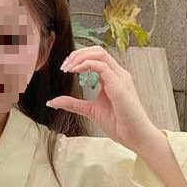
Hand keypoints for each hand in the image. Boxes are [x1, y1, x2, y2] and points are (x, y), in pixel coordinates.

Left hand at [46, 45, 160, 153]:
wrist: (134, 136)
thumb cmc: (119, 123)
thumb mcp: (90, 110)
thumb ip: (73, 104)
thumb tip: (52, 101)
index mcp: (112, 77)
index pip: (96, 56)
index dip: (79, 58)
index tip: (65, 68)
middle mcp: (118, 74)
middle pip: (98, 50)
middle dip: (78, 54)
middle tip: (64, 66)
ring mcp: (120, 78)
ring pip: (100, 54)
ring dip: (81, 58)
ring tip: (68, 67)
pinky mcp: (120, 86)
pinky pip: (103, 67)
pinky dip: (87, 65)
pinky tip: (77, 71)